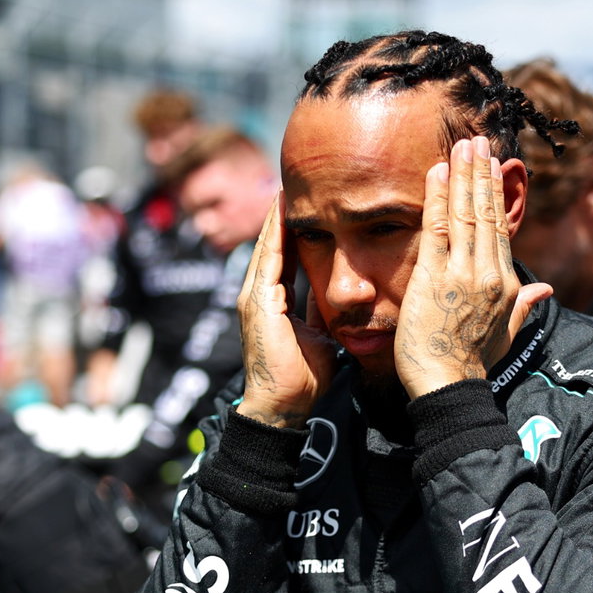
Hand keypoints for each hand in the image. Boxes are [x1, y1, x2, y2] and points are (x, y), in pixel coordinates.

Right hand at [234, 194, 335, 427]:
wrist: (284, 405)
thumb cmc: (302, 379)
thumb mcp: (319, 336)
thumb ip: (321, 315)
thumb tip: (339, 302)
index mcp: (273, 302)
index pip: (284, 259)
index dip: (293, 233)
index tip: (306, 209)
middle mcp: (259, 295)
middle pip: (272, 246)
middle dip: (281, 218)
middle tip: (292, 187)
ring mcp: (254, 298)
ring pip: (268, 247)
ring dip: (276, 219)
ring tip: (286, 191)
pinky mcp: (257, 303)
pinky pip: (268, 260)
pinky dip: (275, 235)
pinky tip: (283, 213)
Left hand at [395, 136, 551, 398]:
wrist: (449, 385)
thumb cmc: (474, 364)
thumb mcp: (506, 334)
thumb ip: (525, 307)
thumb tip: (546, 290)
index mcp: (506, 284)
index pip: (500, 229)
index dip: (496, 195)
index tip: (494, 167)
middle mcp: (488, 272)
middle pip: (485, 213)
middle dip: (481, 174)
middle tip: (478, 140)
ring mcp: (463, 272)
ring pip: (464, 213)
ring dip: (462, 175)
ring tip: (462, 145)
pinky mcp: (435, 276)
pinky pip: (437, 228)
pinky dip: (437, 198)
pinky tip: (436, 172)